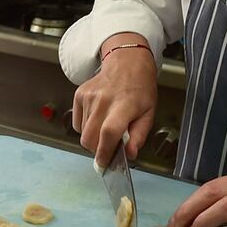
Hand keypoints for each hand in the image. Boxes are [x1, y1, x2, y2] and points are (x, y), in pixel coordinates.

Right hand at [71, 32, 157, 167]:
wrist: (127, 63)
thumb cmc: (140, 89)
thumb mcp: (149, 113)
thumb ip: (139, 136)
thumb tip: (130, 154)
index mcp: (124, 104)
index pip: (109, 132)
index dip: (104, 152)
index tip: (104, 164)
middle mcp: (104, 99)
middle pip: (90, 137)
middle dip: (97, 150)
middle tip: (109, 147)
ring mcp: (89, 96)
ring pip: (82, 133)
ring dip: (93, 138)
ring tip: (107, 126)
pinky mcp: (79, 95)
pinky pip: (77, 123)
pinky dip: (86, 127)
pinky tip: (98, 117)